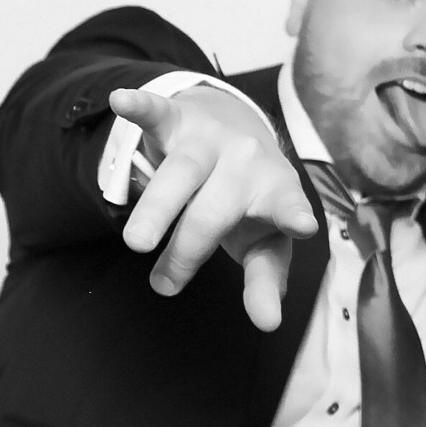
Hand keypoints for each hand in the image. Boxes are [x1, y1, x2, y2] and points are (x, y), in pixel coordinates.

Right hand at [111, 85, 318, 330]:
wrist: (240, 134)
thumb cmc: (252, 203)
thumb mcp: (264, 242)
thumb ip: (265, 281)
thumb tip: (268, 323)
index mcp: (277, 193)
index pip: (287, 207)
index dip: (293, 216)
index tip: (303, 227)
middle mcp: (247, 163)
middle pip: (214, 211)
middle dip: (188, 250)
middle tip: (165, 285)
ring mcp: (212, 141)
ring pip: (181, 174)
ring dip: (157, 208)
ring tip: (137, 243)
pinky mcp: (179, 121)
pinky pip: (159, 114)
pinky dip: (140, 108)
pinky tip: (122, 102)